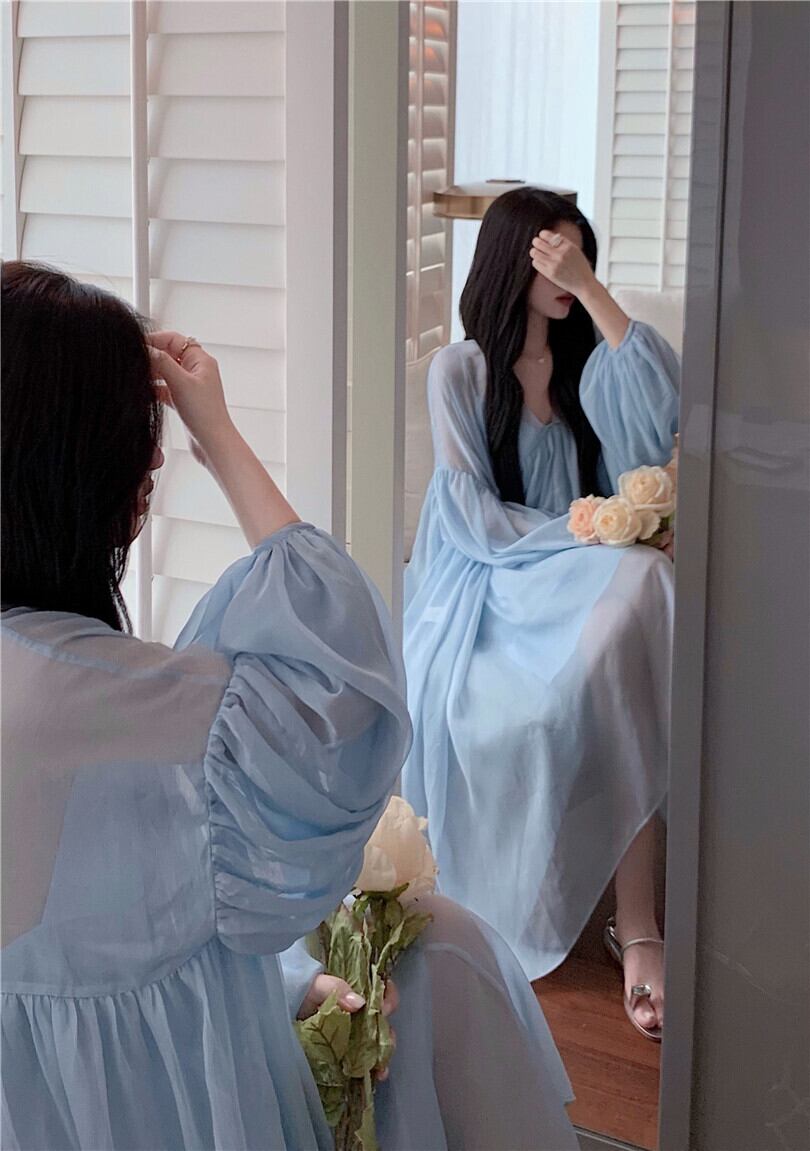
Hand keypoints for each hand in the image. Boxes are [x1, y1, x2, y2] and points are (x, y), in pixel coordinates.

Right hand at [146, 332, 234, 461]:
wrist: (213, 444)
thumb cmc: (204, 414)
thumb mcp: (180, 382)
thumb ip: (162, 362)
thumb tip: (146, 348)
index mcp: (201, 361)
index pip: (174, 340)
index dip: (155, 340)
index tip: (136, 345)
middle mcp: (197, 371)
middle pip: (168, 354)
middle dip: (151, 357)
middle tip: (134, 362)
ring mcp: (190, 387)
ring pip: (166, 372)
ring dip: (152, 373)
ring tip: (137, 377)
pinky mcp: (184, 401)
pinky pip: (165, 388)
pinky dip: (154, 389)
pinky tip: (143, 392)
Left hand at [298, 975, 398, 1081]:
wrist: (278, 1014)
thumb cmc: (298, 993)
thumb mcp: (317, 985)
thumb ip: (337, 989)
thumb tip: (360, 1002)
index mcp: (354, 989)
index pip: (381, 989)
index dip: (388, 997)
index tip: (384, 1008)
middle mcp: (358, 1010)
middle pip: (382, 1019)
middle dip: (387, 1032)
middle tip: (384, 1044)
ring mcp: (352, 1032)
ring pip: (377, 1040)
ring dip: (383, 1053)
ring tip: (381, 1068)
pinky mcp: (345, 1050)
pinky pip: (364, 1058)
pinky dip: (373, 1067)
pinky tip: (375, 1075)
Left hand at [529, 230, 596, 298]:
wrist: (584, 284)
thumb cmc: (580, 267)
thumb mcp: (575, 250)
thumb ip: (563, 243)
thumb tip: (547, 236)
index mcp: (568, 246)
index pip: (548, 235)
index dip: (542, 234)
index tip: (541, 236)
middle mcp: (561, 254)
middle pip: (539, 243)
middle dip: (536, 242)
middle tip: (536, 243)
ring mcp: (555, 264)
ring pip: (535, 253)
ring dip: (534, 252)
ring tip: (536, 252)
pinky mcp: (550, 274)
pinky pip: (536, 263)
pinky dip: (536, 261)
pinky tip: (540, 262)